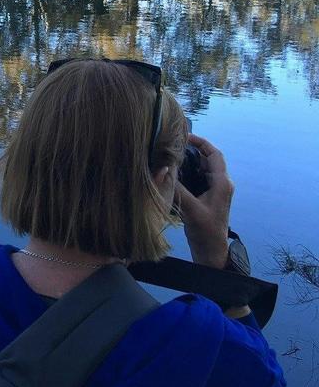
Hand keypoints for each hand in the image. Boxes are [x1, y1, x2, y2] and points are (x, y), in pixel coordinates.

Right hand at [174, 133, 233, 269]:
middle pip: (208, 158)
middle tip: (172, 144)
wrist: (212, 251)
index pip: (214, 154)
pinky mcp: (207, 196)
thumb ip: (178, 188)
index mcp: (222, 183)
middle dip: (192, 149)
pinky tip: (173, 172)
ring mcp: (214, 190)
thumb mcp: (191, 209)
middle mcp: (221, 183)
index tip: (184, 136)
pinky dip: (186, 171)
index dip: (201, 142)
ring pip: (202, 167)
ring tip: (170, 155)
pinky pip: (198, 177)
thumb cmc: (206, 231)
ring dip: (188, 160)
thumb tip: (163, 169)